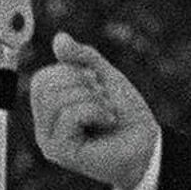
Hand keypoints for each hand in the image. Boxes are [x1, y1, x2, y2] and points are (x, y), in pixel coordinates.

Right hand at [27, 32, 157, 189]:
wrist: (148, 144)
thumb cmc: (126, 115)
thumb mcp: (106, 77)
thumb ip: (83, 57)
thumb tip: (59, 38)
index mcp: (50, 109)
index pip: (43, 78)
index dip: (72, 72)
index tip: (96, 84)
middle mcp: (44, 126)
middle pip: (45, 85)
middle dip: (82, 83)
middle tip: (103, 99)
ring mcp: (49, 140)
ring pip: (57, 99)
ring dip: (92, 99)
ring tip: (107, 112)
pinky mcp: (60, 151)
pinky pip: (69, 115)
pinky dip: (95, 111)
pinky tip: (108, 122)